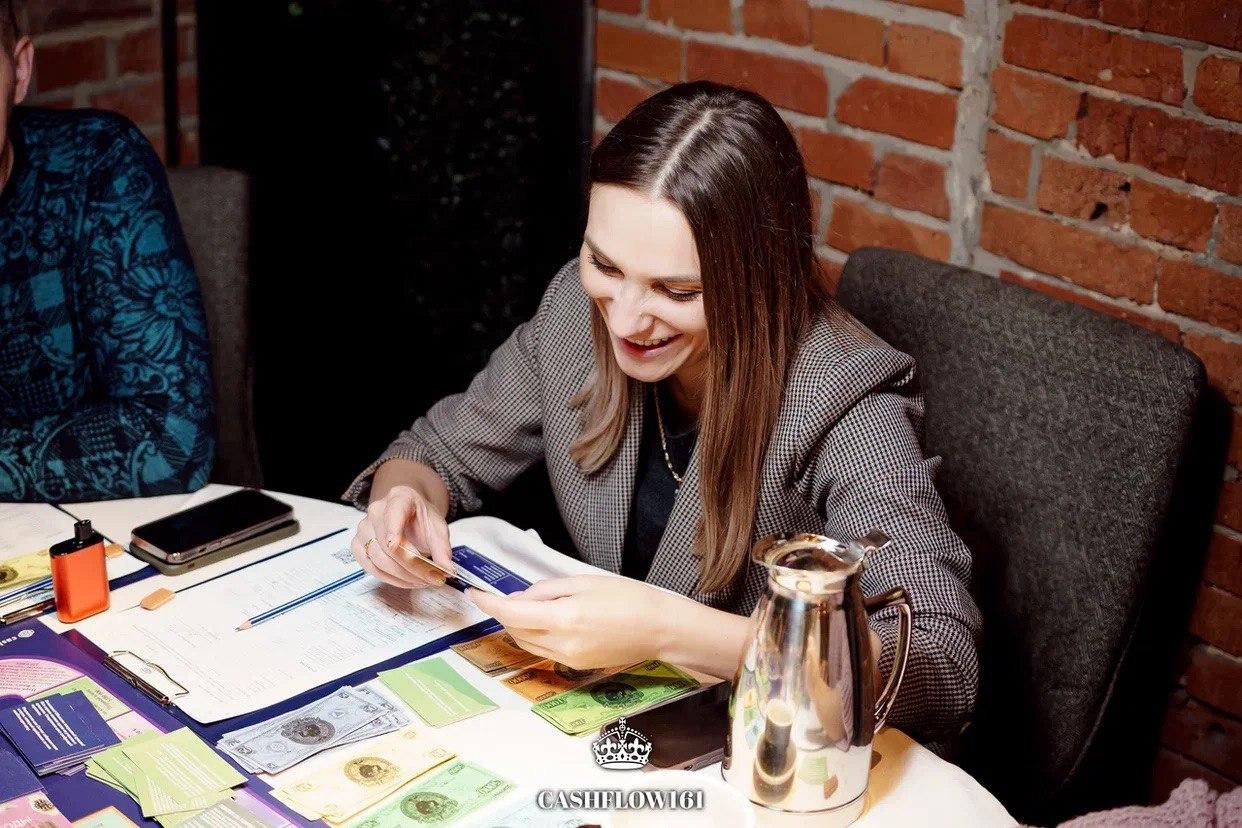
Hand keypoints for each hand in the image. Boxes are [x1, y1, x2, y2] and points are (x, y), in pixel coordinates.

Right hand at [350, 484, 452, 587]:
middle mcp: (376, 511)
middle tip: (432, 578)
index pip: (394, 513)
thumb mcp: (438, 527)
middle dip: (412, 567)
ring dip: (402, 577)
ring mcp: (363, 528)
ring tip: (423, 581)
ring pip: (378, 560)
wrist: (410, 515)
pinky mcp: (357, 545)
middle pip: (388, 545)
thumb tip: (447, 570)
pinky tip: (407, 581)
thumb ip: (442, 547)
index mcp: (399, 498)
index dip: (393, 530)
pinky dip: (390, 579)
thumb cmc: (421, 518)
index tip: (397, 546)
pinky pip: (371, 568)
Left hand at [466, 576, 669, 669]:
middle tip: (515, 594)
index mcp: (564, 618)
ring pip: (527, 644)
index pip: (511, 614)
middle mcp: (562, 645)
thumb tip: (518, 598)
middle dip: (506, 613)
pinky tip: (551, 621)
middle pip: (515, 631)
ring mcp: (569, 660)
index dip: (488, 604)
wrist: (659, 629)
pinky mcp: (577, 667)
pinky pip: (545, 651)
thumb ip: (546, 590)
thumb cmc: (628, 598)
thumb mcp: (584, 582)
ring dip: (520, 626)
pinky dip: (537, 636)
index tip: (474, 593)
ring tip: (535, 606)